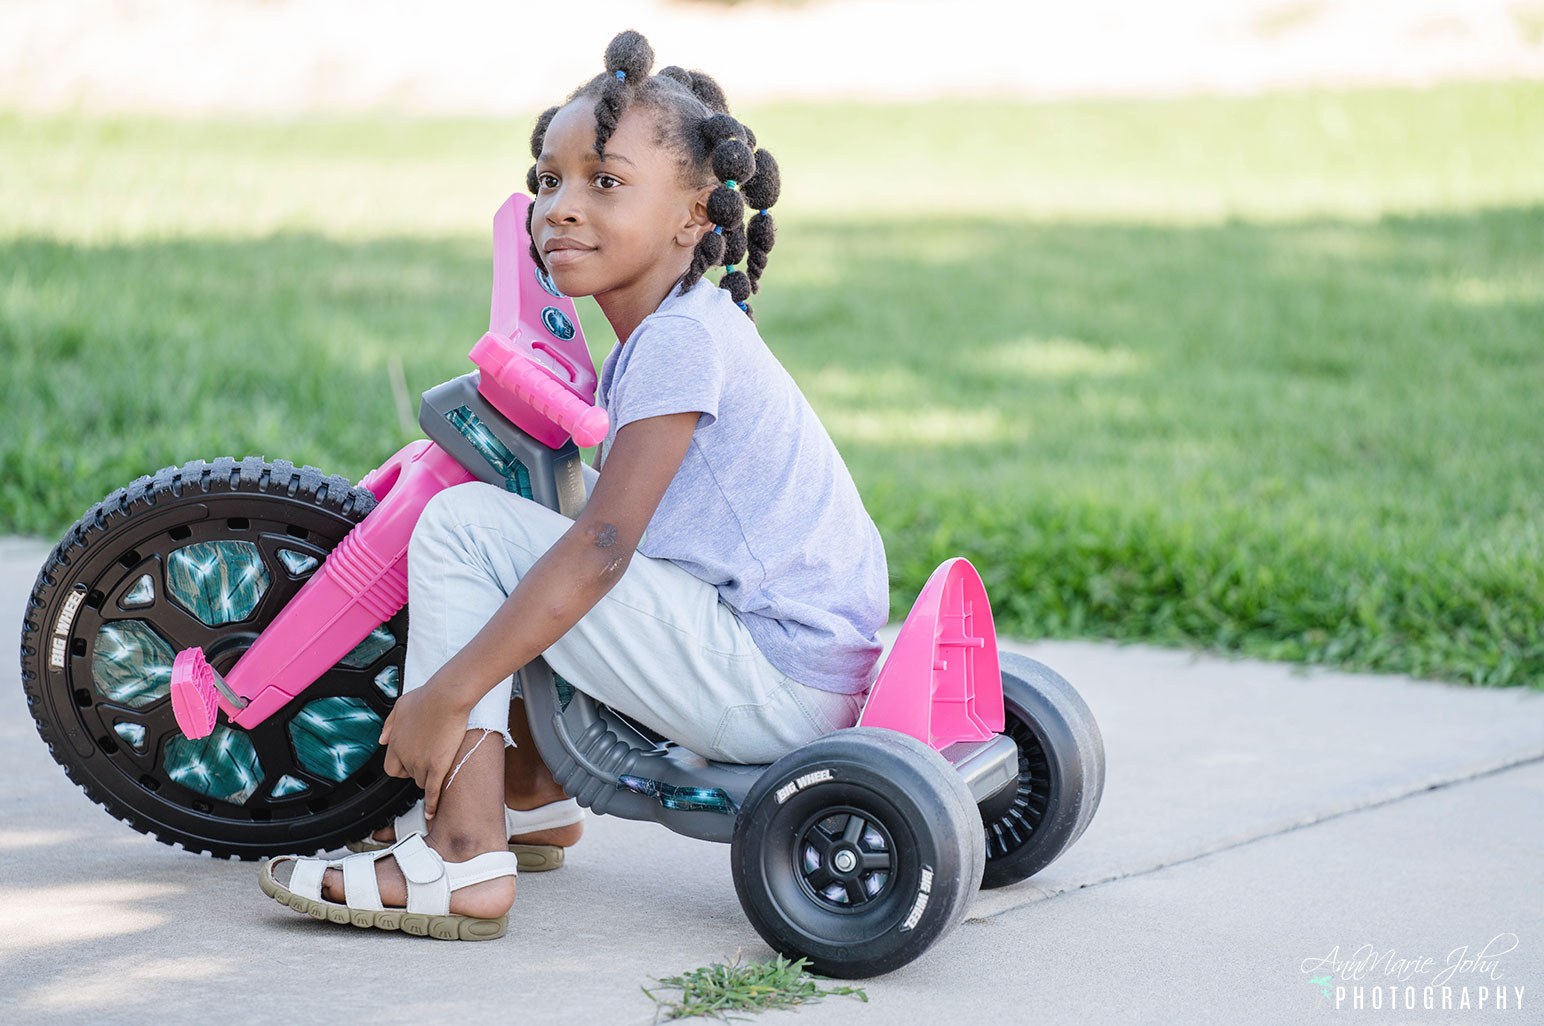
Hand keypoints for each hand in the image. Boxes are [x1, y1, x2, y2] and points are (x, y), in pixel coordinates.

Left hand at [378, 680, 471, 818]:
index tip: (411, 764)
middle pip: (408, 776)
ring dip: (429, 779)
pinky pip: (432, 791)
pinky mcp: (438, 765)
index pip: (391, 768)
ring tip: (439, 771)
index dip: (402, 767)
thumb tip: (381, 739)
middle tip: (430, 762)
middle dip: (417, 771)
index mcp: (394, 742)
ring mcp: (421, 762)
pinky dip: (431, 804)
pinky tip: (432, 812)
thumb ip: (389, 724)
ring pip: (422, 782)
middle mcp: (405, 755)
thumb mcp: (400, 706)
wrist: (447, 696)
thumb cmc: (427, 696)